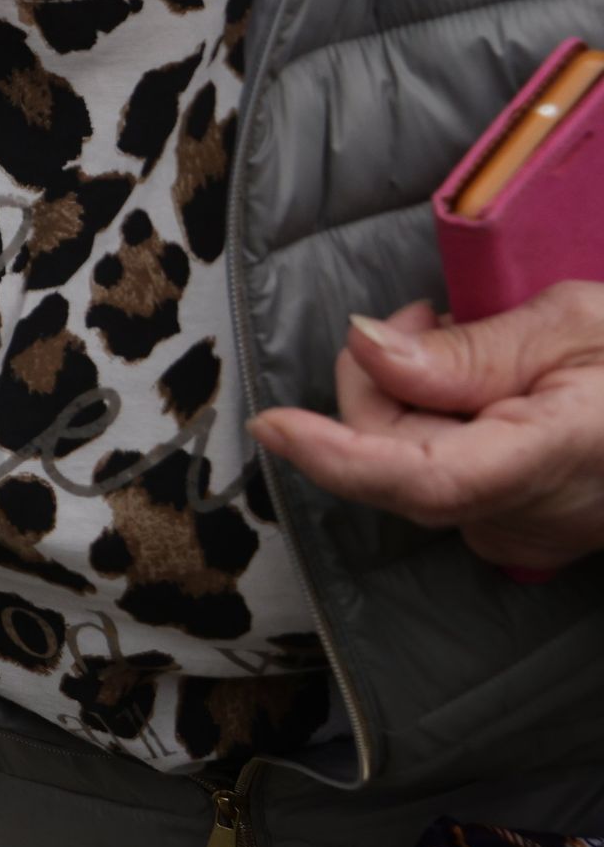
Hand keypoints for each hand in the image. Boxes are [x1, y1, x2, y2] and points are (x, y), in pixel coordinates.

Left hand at [248, 292, 603, 573]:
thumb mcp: (579, 324)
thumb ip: (471, 348)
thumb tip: (369, 348)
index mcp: (553, 457)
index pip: (421, 479)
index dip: (336, 454)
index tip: (273, 425)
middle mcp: (528, 513)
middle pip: (391, 459)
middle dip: (373, 380)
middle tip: (422, 314)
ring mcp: (522, 532)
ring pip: (408, 467)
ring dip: (403, 399)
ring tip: (458, 337)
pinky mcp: (516, 531)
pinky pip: (438, 478)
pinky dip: (431, 427)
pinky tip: (469, 386)